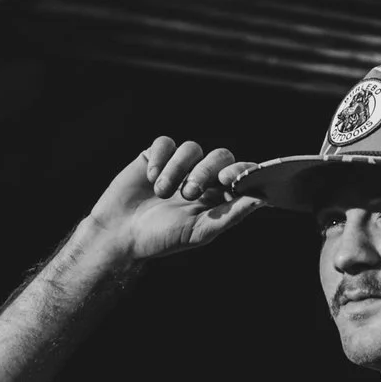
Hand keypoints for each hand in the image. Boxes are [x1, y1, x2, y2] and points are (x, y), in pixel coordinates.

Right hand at [83, 137, 263, 261]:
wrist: (120, 234)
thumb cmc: (162, 238)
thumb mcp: (199, 232)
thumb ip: (231, 215)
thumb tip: (260, 200)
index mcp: (217, 195)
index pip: (240, 173)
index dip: (240, 171)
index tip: (229, 179)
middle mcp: (201, 176)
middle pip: (219, 155)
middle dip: (205, 171)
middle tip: (188, 193)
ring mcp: (178, 165)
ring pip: (191, 148)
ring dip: (177, 170)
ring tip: (161, 192)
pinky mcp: (154, 156)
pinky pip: (165, 143)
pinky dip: (159, 159)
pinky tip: (150, 177)